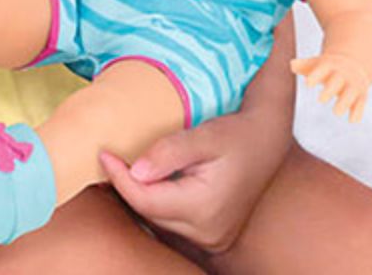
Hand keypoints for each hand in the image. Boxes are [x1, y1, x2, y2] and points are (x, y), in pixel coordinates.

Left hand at [99, 109, 286, 254]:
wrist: (268, 139)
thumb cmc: (238, 133)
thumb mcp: (205, 135)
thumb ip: (170, 152)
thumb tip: (135, 171)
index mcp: (205, 209)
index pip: (146, 200)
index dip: (120, 178)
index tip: (103, 153)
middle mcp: (208, 232)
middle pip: (150, 213)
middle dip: (126, 186)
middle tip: (108, 157)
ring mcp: (211, 237)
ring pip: (159, 219)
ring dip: (140, 195)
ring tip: (122, 167)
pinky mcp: (211, 234)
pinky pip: (172, 220)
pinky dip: (156, 201)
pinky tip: (146, 180)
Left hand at [291, 53, 370, 122]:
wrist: (353, 64)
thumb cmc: (326, 68)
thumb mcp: (315, 63)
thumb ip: (302, 65)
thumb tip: (292, 64)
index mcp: (330, 66)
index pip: (322, 70)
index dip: (315, 76)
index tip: (308, 84)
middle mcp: (342, 75)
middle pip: (337, 81)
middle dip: (330, 89)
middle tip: (320, 100)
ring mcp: (353, 85)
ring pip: (350, 94)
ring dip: (344, 102)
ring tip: (336, 112)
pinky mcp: (361, 95)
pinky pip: (361, 103)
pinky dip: (357, 112)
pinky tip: (352, 120)